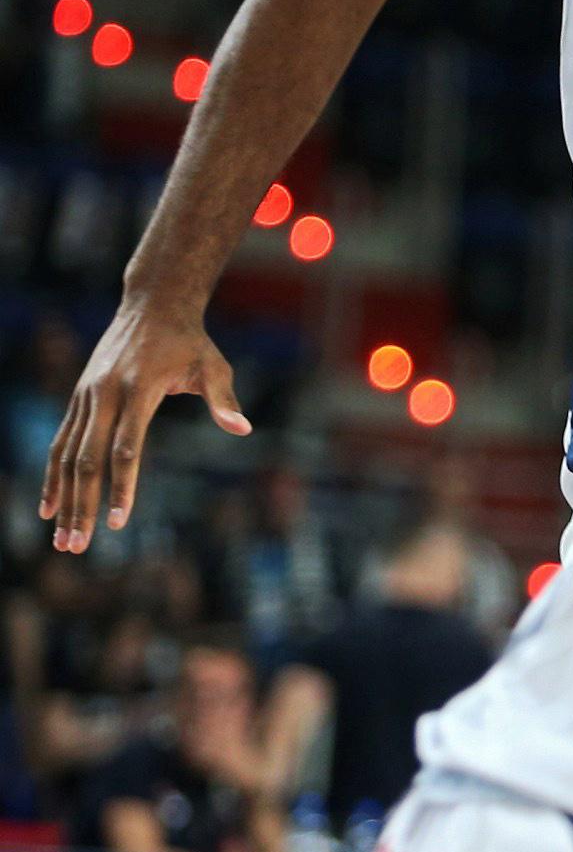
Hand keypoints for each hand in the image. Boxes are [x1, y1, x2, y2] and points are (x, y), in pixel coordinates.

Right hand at [41, 301, 250, 553]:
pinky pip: (60, 443)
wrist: (151, 304)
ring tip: (62, 539)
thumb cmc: (190, 341)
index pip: (126, 449)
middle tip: (78, 547)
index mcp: (138, 390)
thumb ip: (223, 400)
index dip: (122, 487)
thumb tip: (242, 429)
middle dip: (82, 506)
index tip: (119, 523)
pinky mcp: (78, 398)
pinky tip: (49, 508)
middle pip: (87, 460)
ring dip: (63, 499)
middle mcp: (104, 395)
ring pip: (66, 455)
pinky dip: (52, 476)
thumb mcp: (214, 365)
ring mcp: (86, 397)